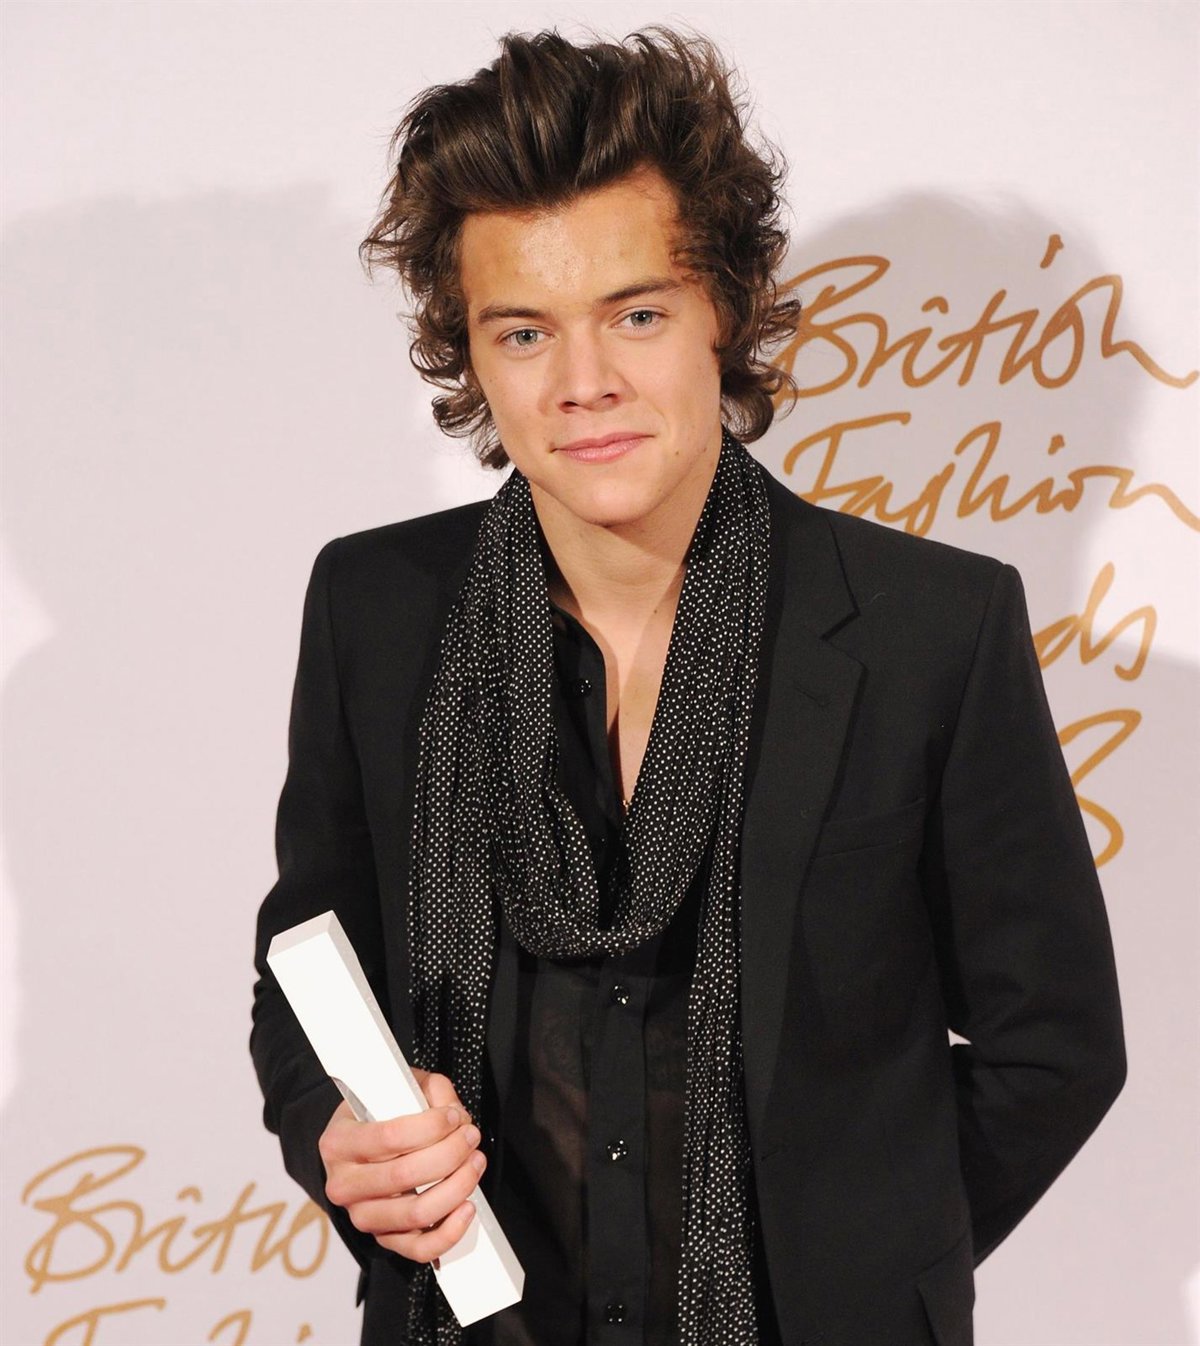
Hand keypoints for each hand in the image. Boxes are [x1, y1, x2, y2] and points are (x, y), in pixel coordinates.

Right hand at [318, 1069, 484, 1263]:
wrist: (357, 1152)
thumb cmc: (378, 1117)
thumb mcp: (395, 1088)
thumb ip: (428, 1091)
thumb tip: (454, 1112)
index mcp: (339, 1142)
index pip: (389, 1137)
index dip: (432, 1126)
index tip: (454, 1116)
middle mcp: (345, 1184)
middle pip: (405, 1175)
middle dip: (451, 1153)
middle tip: (470, 1136)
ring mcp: (363, 1216)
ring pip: (416, 1213)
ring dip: (457, 1187)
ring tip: (474, 1163)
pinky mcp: (384, 1239)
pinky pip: (419, 1248)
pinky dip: (450, 1232)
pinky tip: (467, 1207)